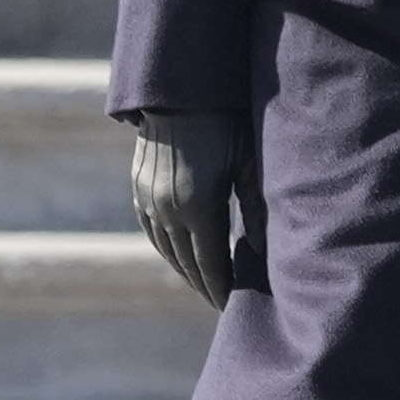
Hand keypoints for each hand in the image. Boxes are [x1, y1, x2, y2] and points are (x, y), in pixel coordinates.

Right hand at [126, 108, 262, 308]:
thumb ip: (255, 208)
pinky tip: (177, 255)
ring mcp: (149, 200)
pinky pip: (151, 230)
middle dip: (204, 285)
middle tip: (220, 303)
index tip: (230, 306)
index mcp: (198, 207)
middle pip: (186, 262)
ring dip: (184, 270)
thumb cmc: (226, 124)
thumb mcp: (248, 163)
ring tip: (203, 284)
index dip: (220, 288)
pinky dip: (165, 248)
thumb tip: (260, 250)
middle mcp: (168, 210)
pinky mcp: (138, 189)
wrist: (180, 93)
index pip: (210, 263)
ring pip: (166, 249)